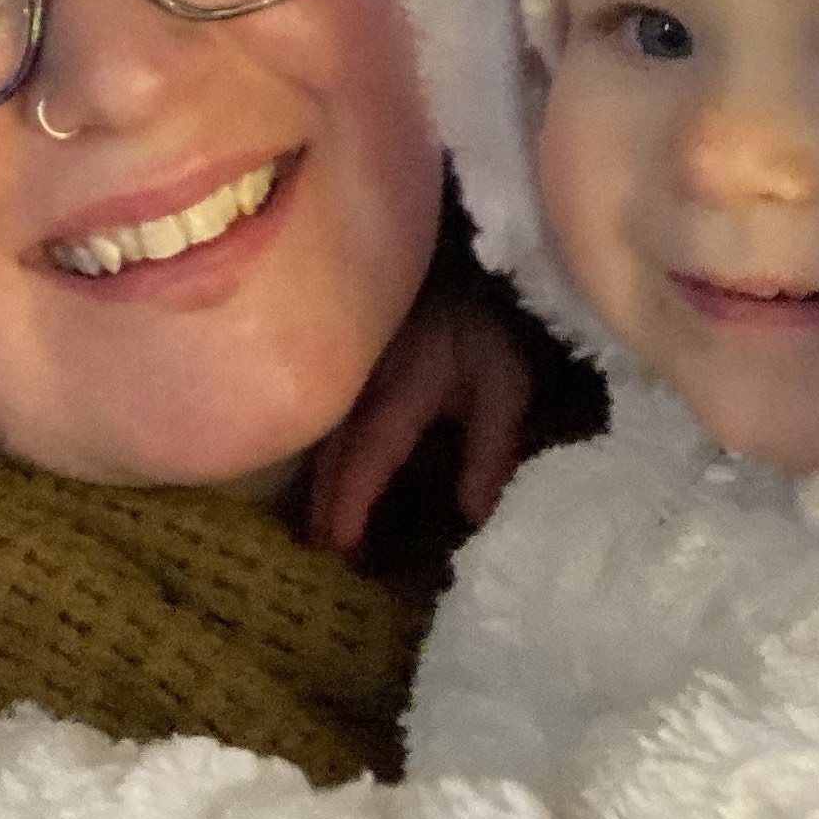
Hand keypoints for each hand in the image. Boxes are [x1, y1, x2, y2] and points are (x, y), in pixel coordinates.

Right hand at [304, 279, 534, 553]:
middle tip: (319, 550)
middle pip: (331, 451)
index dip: (351, 500)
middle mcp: (361, 382)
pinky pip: (320, 411)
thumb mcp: (504, 386)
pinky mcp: (339, 359)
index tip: (338, 545)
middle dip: (323, 502)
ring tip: (313, 524)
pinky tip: (317, 471)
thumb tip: (473, 516)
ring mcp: (344, 368)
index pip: (369, 453)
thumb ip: (490, 449)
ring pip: (317, 430)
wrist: (453, 268)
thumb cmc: (482, 330)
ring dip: (314, 478)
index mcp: (402, 391)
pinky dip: (313, 445)